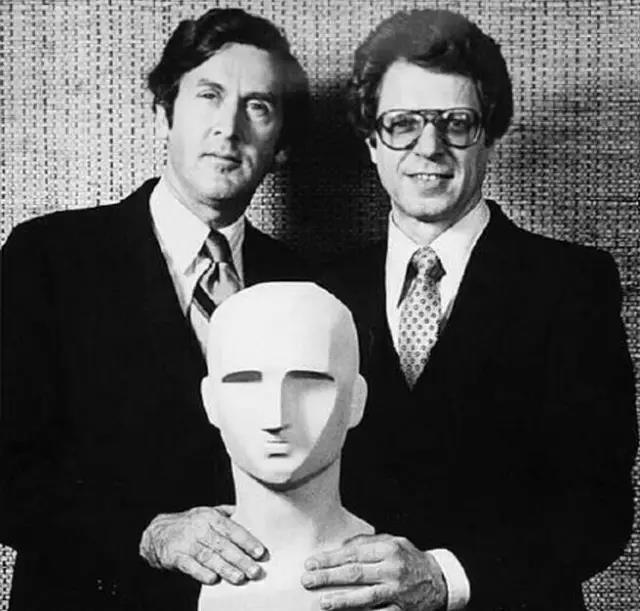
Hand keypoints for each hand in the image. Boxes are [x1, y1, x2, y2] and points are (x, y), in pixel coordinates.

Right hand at [139, 505, 264, 584]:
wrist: (156, 533)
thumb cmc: (188, 524)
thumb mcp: (205, 513)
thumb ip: (224, 513)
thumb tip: (243, 510)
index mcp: (210, 517)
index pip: (232, 529)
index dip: (247, 541)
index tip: (260, 552)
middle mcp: (199, 528)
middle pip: (223, 545)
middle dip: (241, 559)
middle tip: (255, 571)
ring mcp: (187, 542)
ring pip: (209, 557)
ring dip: (225, 569)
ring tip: (240, 578)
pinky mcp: (175, 556)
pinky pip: (190, 566)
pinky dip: (202, 573)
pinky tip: (214, 580)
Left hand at [301, 533, 446, 609]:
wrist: (439, 580)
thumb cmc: (410, 558)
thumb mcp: (393, 541)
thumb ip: (367, 542)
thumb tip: (341, 547)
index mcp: (388, 549)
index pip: (353, 554)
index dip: (330, 559)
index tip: (312, 562)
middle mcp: (392, 570)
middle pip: (354, 574)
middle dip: (328, 577)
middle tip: (308, 580)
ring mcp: (397, 592)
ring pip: (365, 597)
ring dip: (342, 600)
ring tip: (323, 601)